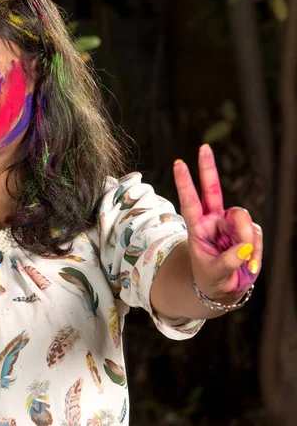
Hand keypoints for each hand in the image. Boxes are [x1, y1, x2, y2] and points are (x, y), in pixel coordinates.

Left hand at [173, 144, 261, 301]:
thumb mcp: (214, 273)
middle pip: (212, 189)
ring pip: (243, 218)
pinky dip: (255, 252)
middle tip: (203, 147)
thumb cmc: (211, 278)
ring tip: (244, 261)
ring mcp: (231, 224)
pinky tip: (249, 265)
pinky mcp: (248, 231)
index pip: (189, 201)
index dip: (185, 183)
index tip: (178, 164)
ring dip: (246, 239)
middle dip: (208, 168)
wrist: (224, 288)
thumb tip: (243, 249)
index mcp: (197, 227)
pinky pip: (256, 235)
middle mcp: (213, 220)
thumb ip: (227, 261)